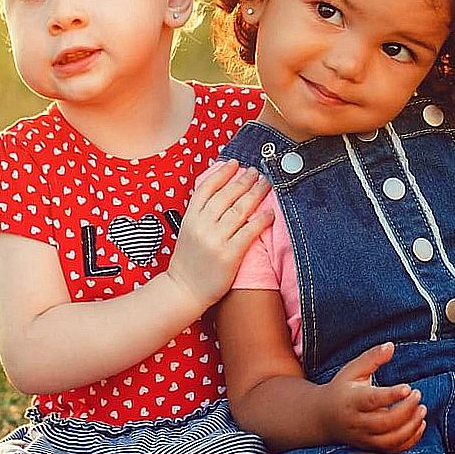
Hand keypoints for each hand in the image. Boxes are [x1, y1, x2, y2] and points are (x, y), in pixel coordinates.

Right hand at [163, 161, 273, 309]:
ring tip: (266, 185)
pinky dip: (261, 219)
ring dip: (255, 194)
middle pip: (227, 195)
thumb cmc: (189, 262)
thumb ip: (201, 214)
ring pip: (239, 209)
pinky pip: (249, 231)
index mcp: (190, 218)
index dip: (222, 173)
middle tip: (256, 172)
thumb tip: (220, 193)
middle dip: (244, 180)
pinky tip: (270, 212)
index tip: (235, 163)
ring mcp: (215, 240)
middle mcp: (202, 225)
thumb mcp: (187, 231)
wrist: (184, 290)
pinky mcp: (229, 254)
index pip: (207, 187)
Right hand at [318, 342, 425, 452]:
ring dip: (411, 427)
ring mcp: (364, 437)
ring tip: (422, 410)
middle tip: (418, 394)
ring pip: (391, 439)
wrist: (324, 417)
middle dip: (406, 410)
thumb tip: (391, 346)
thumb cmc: (342, 389)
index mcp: (351, 400)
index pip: (372, 400)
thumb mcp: (352, 370)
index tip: (408, 387)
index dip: (391, 395)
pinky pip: (393, 449)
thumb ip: (371, 357)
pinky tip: (419, 424)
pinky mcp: (371, 447)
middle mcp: (357, 422)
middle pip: (385, 422)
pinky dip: (410, 440)